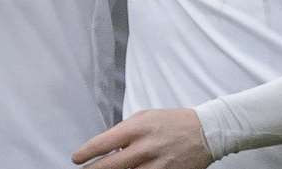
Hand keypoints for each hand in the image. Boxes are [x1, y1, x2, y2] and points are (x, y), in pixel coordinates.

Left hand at [72, 109, 213, 168]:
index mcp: (137, 128)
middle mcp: (145, 147)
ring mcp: (158, 164)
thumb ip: (124, 131)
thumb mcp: (143, 117)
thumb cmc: (170, 122)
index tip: (76, 158)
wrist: (205, 132)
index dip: (87, 153)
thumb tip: (107, 147)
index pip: (104, 143)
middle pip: (112, 165)